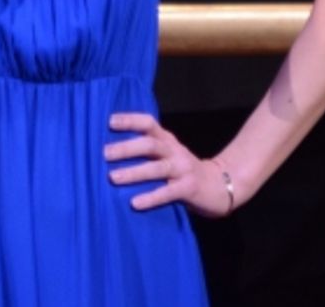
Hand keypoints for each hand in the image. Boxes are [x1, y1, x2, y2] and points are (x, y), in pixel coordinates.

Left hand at [104, 112, 232, 217]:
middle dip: (127, 148)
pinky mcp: (189, 188)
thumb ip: (149, 149)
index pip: (149, 124)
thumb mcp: (169, 153)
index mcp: (168, 140)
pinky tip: (135, 203)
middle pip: (150, 145)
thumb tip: (112, 149)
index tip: (110, 122)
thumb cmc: (184, 170)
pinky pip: (168, 192)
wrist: (220, 186)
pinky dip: (151, 197)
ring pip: (157, 168)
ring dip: (134, 172)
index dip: (130, 120)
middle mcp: (175, 151)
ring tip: (113, 177)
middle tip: (105, 154)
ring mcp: (183, 169)